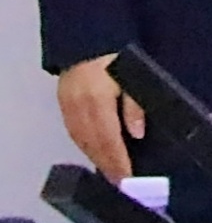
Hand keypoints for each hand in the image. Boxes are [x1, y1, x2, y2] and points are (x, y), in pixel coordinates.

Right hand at [55, 55, 139, 178]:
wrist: (88, 40)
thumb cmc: (118, 58)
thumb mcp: (133, 77)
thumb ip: (134, 106)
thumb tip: (137, 135)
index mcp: (98, 102)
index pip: (109, 140)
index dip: (118, 161)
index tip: (127, 178)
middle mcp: (79, 110)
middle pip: (93, 145)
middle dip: (107, 165)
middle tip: (119, 182)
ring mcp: (68, 108)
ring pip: (81, 142)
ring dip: (96, 158)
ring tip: (110, 172)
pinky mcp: (63, 105)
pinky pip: (74, 133)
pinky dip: (85, 146)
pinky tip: (95, 153)